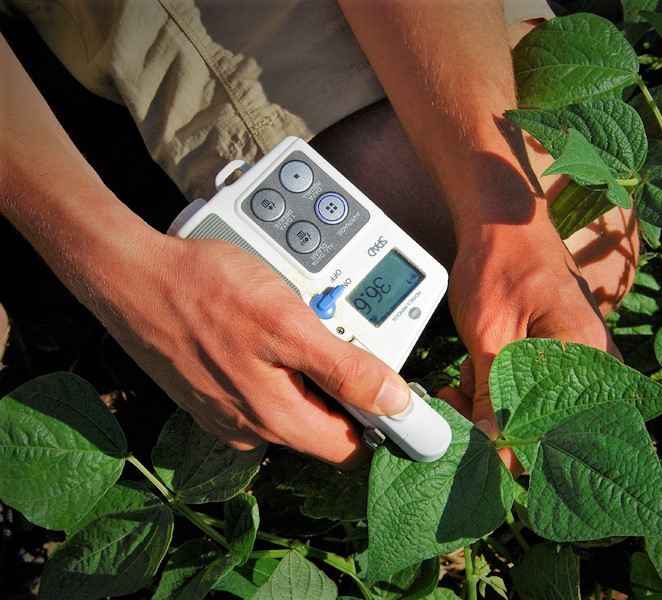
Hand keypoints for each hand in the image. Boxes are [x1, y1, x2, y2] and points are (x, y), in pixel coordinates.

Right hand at [100, 234, 411, 466]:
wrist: (131, 275)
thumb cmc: (202, 291)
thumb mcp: (288, 323)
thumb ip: (344, 369)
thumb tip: (395, 403)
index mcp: (276, 420)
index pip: (352, 447)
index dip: (381, 419)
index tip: (394, 387)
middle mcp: (251, 429)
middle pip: (324, 420)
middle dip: (339, 378)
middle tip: (330, 327)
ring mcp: (227, 412)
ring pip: (293, 398)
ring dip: (306, 363)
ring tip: (291, 314)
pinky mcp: (212, 392)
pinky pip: (262, 384)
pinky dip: (274, 358)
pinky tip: (261, 322)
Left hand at [439, 212, 620, 473]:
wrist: (501, 221)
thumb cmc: (502, 262)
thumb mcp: (490, 333)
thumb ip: (493, 394)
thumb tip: (490, 445)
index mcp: (590, 358)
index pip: (554, 429)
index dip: (508, 442)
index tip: (469, 438)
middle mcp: (596, 363)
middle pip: (544, 420)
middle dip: (495, 416)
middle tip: (458, 398)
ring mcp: (579, 357)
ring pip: (531, 404)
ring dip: (492, 397)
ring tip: (465, 371)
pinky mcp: (560, 351)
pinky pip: (529, 384)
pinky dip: (499, 380)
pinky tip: (477, 365)